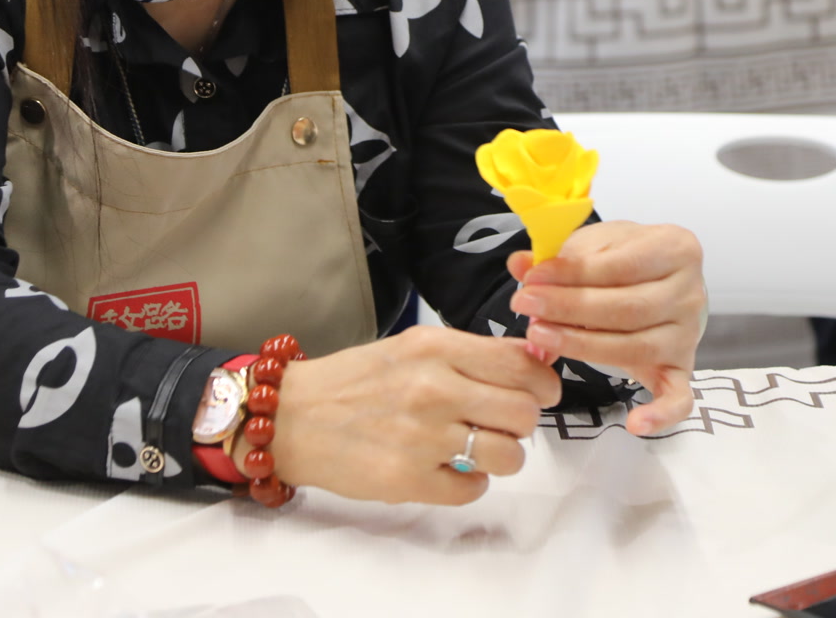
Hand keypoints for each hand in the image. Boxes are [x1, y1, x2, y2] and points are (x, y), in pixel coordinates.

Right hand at [274, 324, 560, 504]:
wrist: (293, 417)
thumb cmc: (356, 381)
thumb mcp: (411, 347)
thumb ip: (468, 355)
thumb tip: (533, 367)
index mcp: (435, 348)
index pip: (521, 364)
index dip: (542, 383)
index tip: (538, 392)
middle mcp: (433, 389)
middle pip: (524, 413)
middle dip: (521, 422)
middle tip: (500, 423)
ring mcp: (422, 437)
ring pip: (509, 456)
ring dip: (501, 456)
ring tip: (475, 449)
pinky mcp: (409, 480)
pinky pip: (474, 489)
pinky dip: (469, 483)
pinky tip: (447, 469)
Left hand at [506, 219, 704, 436]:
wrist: (656, 276)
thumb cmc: (622, 257)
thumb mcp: (594, 243)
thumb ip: (558, 255)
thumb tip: (520, 264)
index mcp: (675, 248)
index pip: (622, 264)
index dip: (573, 273)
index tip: (533, 278)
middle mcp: (690, 293)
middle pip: (628, 308)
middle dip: (569, 309)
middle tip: (525, 306)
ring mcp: (688, 335)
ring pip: (637, 348)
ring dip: (582, 347)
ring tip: (538, 338)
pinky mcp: (682, 369)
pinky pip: (679, 398)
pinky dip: (660, 414)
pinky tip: (634, 424)